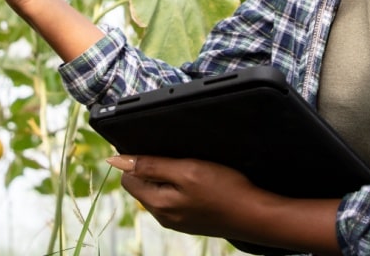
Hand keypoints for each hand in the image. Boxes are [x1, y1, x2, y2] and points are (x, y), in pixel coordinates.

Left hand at [107, 155, 262, 239]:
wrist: (254, 214)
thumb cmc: (223, 190)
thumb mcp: (185, 170)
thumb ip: (150, 165)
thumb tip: (115, 161)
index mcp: (157, 204)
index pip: (127, 178)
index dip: (138, 159)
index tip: (159, 149)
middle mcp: (162, 216)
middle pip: (142, 185)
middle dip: (153, 168)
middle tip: (179, 158)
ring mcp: (176, 220)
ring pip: (158, 191)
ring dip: (167, 176)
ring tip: (191, 168)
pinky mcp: (189, 220)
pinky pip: (173, 198)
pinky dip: (179, 186)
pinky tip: (198, 181)